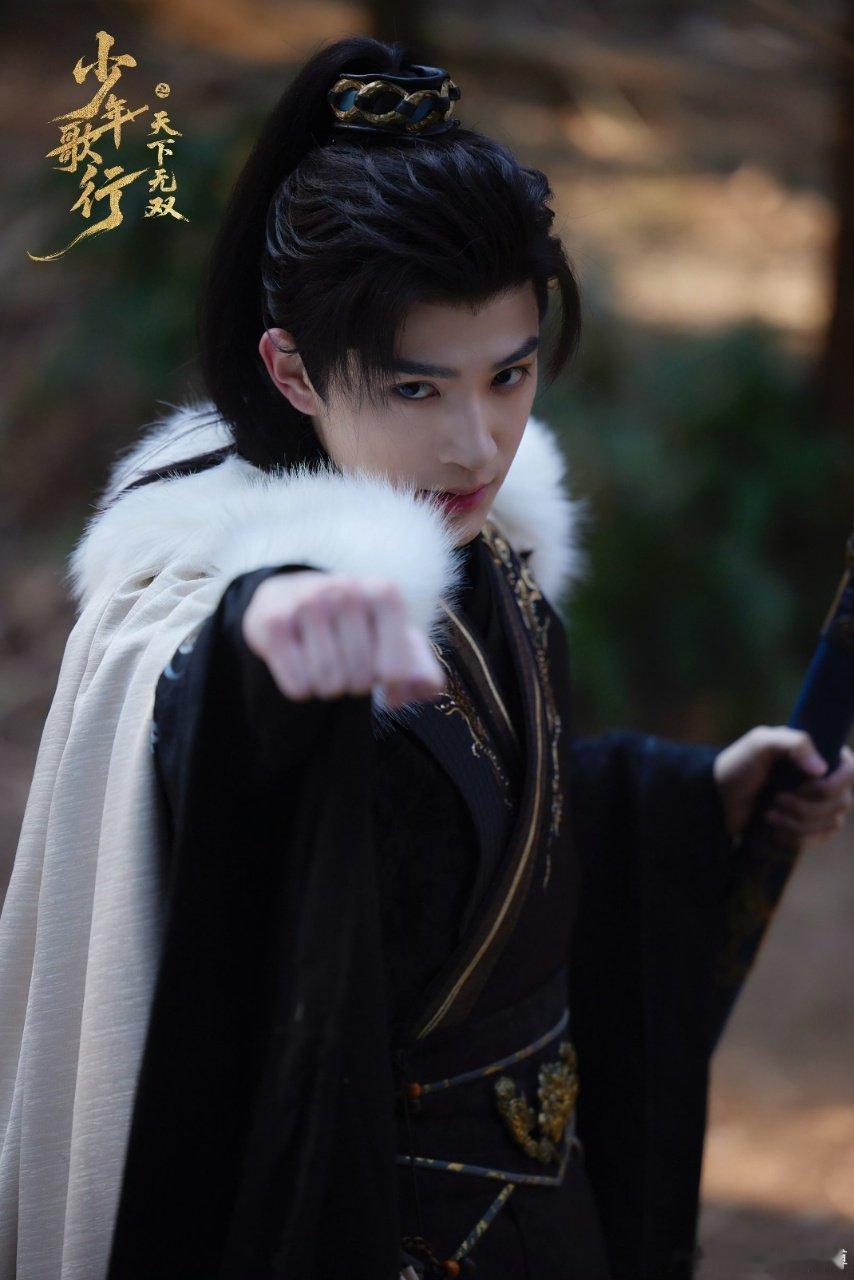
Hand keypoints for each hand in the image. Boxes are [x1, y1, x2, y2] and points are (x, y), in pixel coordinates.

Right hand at [242, 570, 446, 709]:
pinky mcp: (273, 622)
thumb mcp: (393, 639)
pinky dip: (301, 688)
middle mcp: (346, 590)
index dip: (387, 681)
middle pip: (360, 679)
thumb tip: (424, 687)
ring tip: (323, 663)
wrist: (292, 595)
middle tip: (346, 662)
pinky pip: (297, 685)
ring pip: (328, 683)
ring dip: (327, 687)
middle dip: (354, 683)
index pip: (396, 670)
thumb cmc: (355, 625)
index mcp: (384, 592)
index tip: (380, 665)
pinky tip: (299, 661)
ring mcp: (307, 603)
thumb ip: (421, 669)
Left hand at [712, 725, 853, 847]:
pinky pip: (818, 839)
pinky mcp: (804, 827)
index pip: (850, 770)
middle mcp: (821, 780)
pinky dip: (795, 838)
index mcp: (815, 755)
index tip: (806, 787)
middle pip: (842, 801)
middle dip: (807, 806)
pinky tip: (773, 829)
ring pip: (831, 824)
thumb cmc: (738, 767)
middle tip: (777, 799)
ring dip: (798, 823)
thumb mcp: (760, 744)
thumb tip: (822, 769)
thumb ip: (794, 743)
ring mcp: (815, 806)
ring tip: (769, 815)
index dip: (834, 784)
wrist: (716, 800)